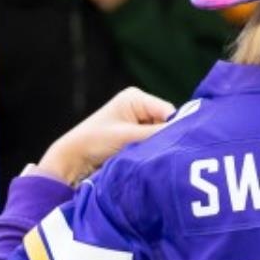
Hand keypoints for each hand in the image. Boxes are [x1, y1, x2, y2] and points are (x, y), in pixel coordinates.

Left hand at [38, 87, 175, 185]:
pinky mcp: (137, 137)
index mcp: (136, 98)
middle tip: (169, 153)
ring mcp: (139, 123)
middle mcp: (140, 107)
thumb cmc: (94, 142)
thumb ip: (157, 134)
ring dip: (160, 147)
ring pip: (163, 135)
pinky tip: (152, 160)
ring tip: (155, 158)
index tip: (182, 144)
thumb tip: (187, 135)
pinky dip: (154, 152)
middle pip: (167, 123)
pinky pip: (155, 144)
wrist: (72, 161)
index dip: (176, 127)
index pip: (169, 111)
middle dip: (167, 138)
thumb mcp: (128, 136)